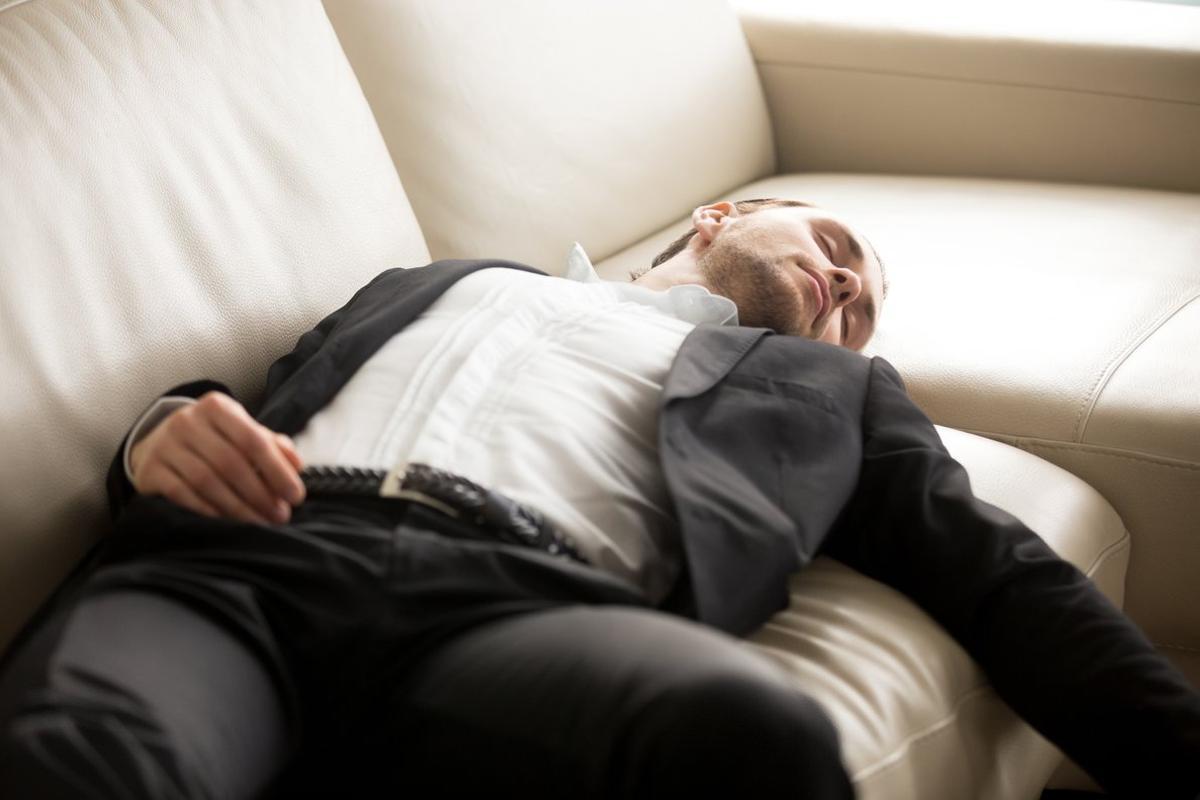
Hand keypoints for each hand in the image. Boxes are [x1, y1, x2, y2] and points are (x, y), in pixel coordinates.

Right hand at [129, 391, 305, 523]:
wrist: (158, 443)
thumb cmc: (213, 440)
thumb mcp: (241, 432)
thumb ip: (272, 445)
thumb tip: (296, 465)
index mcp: (217, 407)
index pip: (253, 440)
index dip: (277, 470)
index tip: (295, 495)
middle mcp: (188, 421)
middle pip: (231, 463)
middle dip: (260, 494)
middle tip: (280, 515)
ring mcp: (165, 445)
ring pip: (207, 481)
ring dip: (238, 507)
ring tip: (260, 523)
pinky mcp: (150, 470)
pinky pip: (183, 494)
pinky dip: (209, 511)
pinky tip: (228, 523)